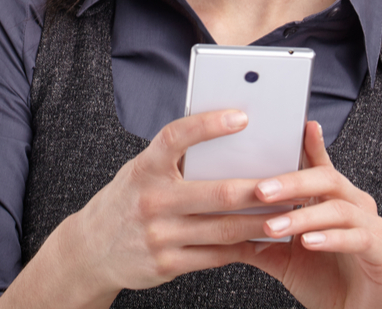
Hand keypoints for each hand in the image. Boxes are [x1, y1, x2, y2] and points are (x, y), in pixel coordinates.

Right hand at [18, 110, 264, 307]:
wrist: (91, 248)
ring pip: (224, 229)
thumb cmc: (129, 198)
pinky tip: (263, 239)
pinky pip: (216, 256)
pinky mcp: (166, 265)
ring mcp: (158, 237)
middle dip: (258, 189)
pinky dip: (244, 248)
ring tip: (288, 212)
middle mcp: (150, 201)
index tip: (241, 116)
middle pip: (216, 193)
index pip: (175, 138)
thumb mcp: (141, 171)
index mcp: (143, 169)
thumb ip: (175, 158)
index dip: (208, 125)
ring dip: (261, 222)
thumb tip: (225, 135)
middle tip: (289, 180)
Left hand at [223, 122, 381, 308]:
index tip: (299, 125)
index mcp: (333, 198)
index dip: (311, 144)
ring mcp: (373, 227)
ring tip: (273, 225)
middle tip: (260, 190)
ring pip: (338, 208)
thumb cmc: (322, 280)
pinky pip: (358, 238)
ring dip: (302, 216)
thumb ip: (259, 234)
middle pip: (326, 179)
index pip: (319, 165)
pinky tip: (308, 243)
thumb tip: (220, 219)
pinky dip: (331, 238)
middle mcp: (356, 205)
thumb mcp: (284, 255)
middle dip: (291, 182)